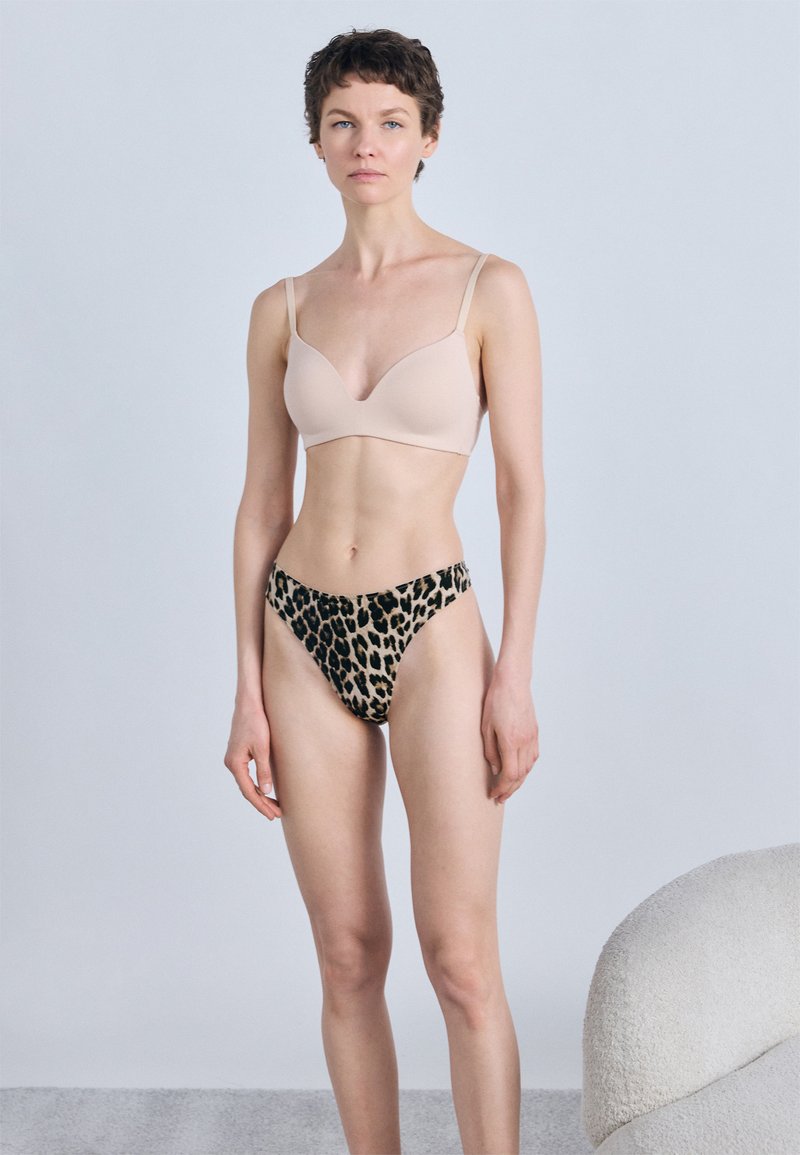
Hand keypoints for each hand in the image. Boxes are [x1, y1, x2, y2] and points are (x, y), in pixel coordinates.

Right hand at [224, 698, 282, 819]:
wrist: (249, 703)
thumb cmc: (256, 722)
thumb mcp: (263, 748)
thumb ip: (264, 771)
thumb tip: (266, 791)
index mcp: (235, 763)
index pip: (249, 791)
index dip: (261, 805)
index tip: (273, 815)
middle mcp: (231, 763)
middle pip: (247, 789)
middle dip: (261, 803)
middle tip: (276, 814)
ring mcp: (234, 758)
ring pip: (247, 783)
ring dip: (260, 794)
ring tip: (273, 806)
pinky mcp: (239, 753)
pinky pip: (247, 775)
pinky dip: (256, 784)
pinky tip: (266, 789)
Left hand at [481, 670, 538, 804]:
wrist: (513, 681)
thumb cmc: (495, 700)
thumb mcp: (486, 726)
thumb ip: (490, 750)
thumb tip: (495, 768)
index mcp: (511, 742)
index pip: (509, 774)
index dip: (501, 788)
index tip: (493, 794)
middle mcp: (525, 742)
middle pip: (521, 775)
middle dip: (510, 789)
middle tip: (500, 798)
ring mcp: (532, 737)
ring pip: (529, 767)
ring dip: (519, 780)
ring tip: (508, 787)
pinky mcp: (535, 732)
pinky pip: (533, 756)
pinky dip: (526, 767)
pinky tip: (518, 770)